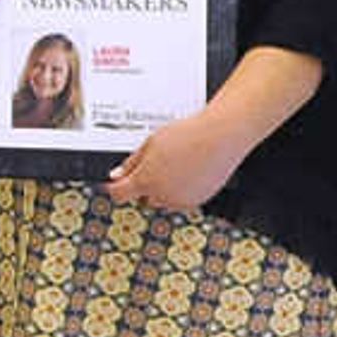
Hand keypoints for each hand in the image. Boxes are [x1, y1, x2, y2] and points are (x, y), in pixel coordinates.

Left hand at [104, 112, 241, 215]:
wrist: (221, 137)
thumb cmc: (189, 135)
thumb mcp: (151, 143)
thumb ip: (132, 163)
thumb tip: (118, 175)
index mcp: (146, 181)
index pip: (119, 194)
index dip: (115, 187)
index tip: (115, 182)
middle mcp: (163, 195)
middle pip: (143, 198)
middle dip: (144, 185)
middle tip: (155, 163)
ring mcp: (181, 200)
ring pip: (163, 200)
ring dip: (163, 189)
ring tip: (175, 163)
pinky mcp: (197, 201)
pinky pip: (181, 200)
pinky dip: (180, 190)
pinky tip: (187, 170)